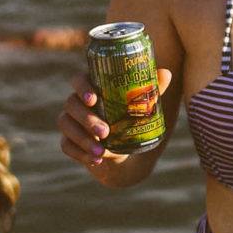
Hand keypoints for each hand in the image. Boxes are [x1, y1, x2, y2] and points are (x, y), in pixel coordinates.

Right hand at [58, 68, 172, 174]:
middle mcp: (77, 102)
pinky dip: (79, 153)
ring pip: (66, 125)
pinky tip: (95, 160)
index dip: (82, 88)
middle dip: (86, 119)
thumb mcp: (143, 105)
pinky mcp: (68, 140)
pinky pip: (66, 145)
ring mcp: (70, 121)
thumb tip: (166, 73)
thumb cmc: (132, 118)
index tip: (93, 99)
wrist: (126, 150)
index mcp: (92, 87)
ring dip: (83, 139)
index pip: (78, 80)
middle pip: (71, 104)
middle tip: (105, 132)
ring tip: (101, 152)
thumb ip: (151, 89)